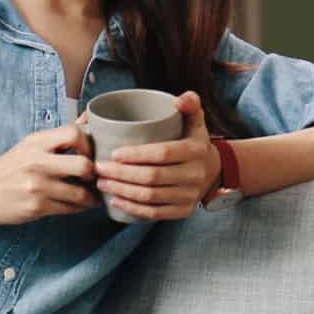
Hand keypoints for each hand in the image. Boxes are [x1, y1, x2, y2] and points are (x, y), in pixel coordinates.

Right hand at [0, 123, 98, 225]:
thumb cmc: (7, 169)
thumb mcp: (28, 146)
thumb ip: (58, 137)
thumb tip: (88, 118)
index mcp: (36, 142)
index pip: (74, 133)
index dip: (88, 144)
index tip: (89, 153)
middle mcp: (37, 162)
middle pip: (83, 165)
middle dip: (94, 173)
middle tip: (94, 177)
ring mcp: (37, 186)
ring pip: (81, 193)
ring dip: (91, 196)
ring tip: (92, 195)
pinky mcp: (37, 207)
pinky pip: (70, 209)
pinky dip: (79, 208)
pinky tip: (79, 205)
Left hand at [93, 91, 220, 221]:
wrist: (213, 171)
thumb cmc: (193, 141)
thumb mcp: (195, 120)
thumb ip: (189, 103)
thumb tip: (178, 100)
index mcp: (196, 150)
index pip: (163, 153)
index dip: (136, 155)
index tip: (114, 153)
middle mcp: (195, 175)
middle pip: (152, 177)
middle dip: (121, 174)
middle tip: (99, 169)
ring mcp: (190, 195)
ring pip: (151, 197)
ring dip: (123, 191)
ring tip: (102, 183)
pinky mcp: (184, 211)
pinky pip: (155, 213)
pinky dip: (133, 208)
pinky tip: (116, 200)